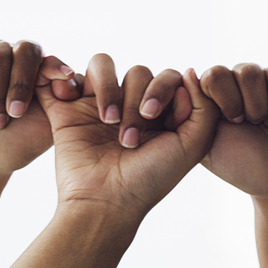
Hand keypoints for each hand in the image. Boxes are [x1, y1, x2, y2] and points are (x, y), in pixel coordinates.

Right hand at [0, 40, 76, 180]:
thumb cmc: (21, 139)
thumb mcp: (51, 122)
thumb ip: (63, 97)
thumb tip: (71, 74)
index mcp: (29, 62)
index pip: (30, 51)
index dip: (30, 74)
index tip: (38, 94)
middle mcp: (0, 54)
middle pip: (0, 53)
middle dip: (3, 90)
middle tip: (5, 119)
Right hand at [36, 55, 218, 216]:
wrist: (105, 203)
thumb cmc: (152, 178)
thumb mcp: (193, 145)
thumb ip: (204, 106)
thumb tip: (190, 71)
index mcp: (162, 112)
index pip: (168, 76)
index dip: (163, 89)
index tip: (156, 118)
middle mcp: (131, 104)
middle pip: (138, 72)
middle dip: (136, 101)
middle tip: (130, 139)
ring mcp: (98, 105)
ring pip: (103, 64)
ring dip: (108, 89)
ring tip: (107, 120)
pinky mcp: (66, 109)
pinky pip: (63, 76)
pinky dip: (63, 77)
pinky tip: (70, 96)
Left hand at [199, 49, 267, 197]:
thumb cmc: (245, 168)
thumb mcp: (207, 147)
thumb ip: (192, 113)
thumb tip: (187, 73)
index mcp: (223, 91)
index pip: (217, 73)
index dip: (226, 99)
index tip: (234, 123)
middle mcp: (250, 82)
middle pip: (247, 71)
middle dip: (254, 106)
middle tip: (259, 127)